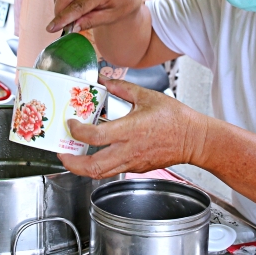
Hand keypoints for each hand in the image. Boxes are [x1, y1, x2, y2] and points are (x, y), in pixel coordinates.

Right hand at [47, 0, 142, 32]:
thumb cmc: (121, 5)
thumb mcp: (111, 17)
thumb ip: (91, 21)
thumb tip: (72, 27)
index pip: (78, 6)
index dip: (63, 18)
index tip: (51, 28)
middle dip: (58, 13)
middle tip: (62, 26)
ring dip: (59, 6)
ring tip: (71, 16)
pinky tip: (72, 6)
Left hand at [59, 77, 208, 178]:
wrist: (194, 139)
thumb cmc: (175, 118)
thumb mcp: (147, 96)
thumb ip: (122, 88)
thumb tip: (104, 80)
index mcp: (129, 130)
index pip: (95, 136)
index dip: (77, 131)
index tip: (71, 123)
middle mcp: (128, 150)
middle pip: (92, 167)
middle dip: (72, 163)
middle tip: (62, 153)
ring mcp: (132, 162)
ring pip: (100, 174)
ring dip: (82, 168)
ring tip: (73, 157)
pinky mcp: (137, 168)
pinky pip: (113, 170)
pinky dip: (100, 165)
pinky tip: (97, 153)